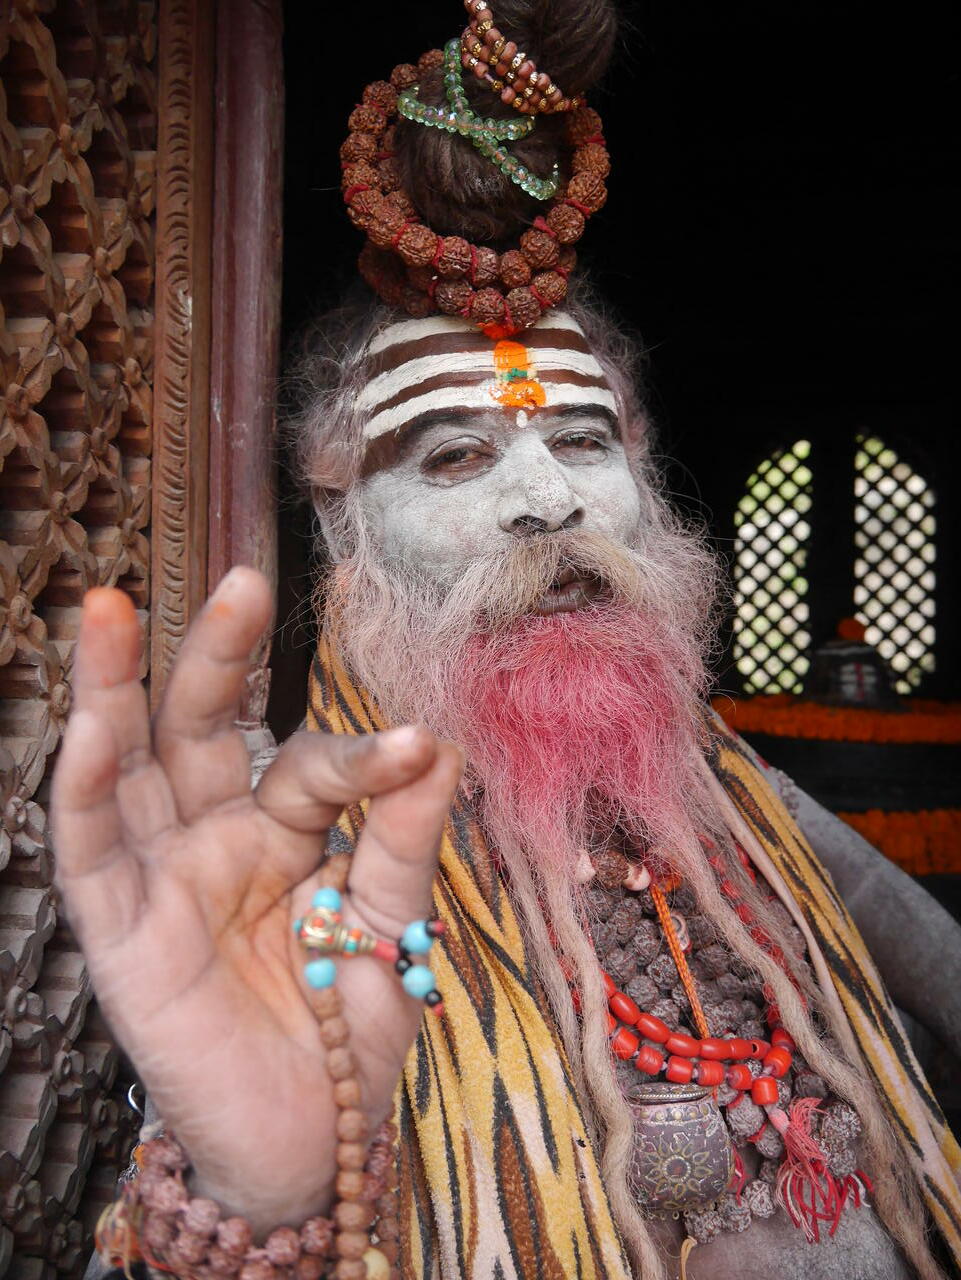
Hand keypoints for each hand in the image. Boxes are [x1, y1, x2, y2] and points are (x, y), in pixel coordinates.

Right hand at [51, 568, 461, 1234]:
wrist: (311, 1140)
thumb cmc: (347, 1029)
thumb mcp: (391, 925)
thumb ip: (401, 836)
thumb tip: (434, 738)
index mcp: (283, 831)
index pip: (309, 765)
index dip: (359, 755)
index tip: (415, 744)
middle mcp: (216, 838)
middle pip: (201, 729)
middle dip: (215, 656)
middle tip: (243, 582)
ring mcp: (163, 878)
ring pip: (129, 769)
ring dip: (116, 689)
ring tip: (110, 607)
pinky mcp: (122, 932)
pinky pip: (94, 852)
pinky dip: (89, 790)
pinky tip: (95, 727)